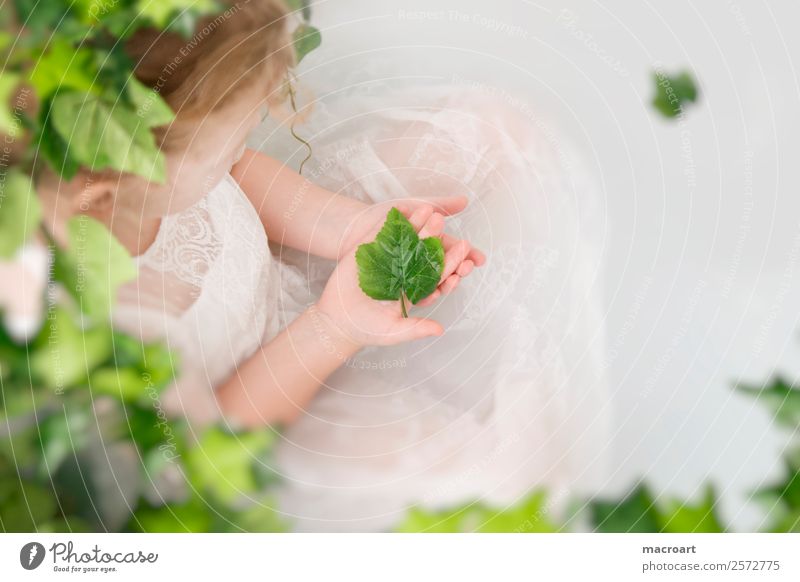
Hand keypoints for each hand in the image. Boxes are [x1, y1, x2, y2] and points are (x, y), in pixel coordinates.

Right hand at [317, 204, 482, 346]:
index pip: (437, 273)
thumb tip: (440, 330)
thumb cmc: (368, 330)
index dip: (450, 262)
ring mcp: (387, 261)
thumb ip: (416, 329)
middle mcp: (404, 272)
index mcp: (415, 289)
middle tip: (442, 221)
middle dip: (433, 236)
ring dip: (416, 225)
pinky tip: (399, 210)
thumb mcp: (393, 332)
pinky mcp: (369, 254)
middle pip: (423, 251)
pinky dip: (389, 224)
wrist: (337, 323)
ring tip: (427, 209)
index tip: (464, 251)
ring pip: (405, 240)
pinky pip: (381, 236)